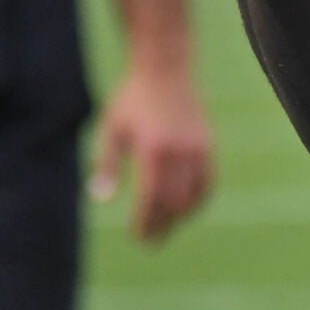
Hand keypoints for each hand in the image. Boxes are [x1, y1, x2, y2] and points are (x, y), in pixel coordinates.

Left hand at [91, 63, 213, 242]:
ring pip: (193, 196)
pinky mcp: (207, 144)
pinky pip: (207, 182)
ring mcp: (196, 148)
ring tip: (167, 227)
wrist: (165, 68)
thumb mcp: (111, 128)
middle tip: (150, 241)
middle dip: (162, 225)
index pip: (151, 199)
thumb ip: (106, 165)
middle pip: (173, 203)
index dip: (145, 222)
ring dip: (180, 217)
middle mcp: (178, 151)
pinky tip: (186, 208)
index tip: (138, 236)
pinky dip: (198, 200)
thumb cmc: (132, 98)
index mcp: (152, 150)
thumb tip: (102, 199)